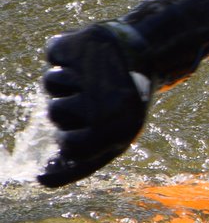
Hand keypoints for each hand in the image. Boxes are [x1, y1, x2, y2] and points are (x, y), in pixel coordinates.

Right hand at [38, 23, 153, 187]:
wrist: (151, 51)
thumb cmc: (127, 100)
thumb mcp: (116, 134)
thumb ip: (82, 160)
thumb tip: (43, 179)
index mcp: (118, 131)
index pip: (69, 147)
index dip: (69, 138)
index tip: (79, 127)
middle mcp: (106, 105)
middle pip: (54, 114)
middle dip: (68, 105)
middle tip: (98, 93)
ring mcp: (92, 73)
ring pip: (51, 83)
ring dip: (66, 78)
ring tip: (95, 73)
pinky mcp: (83, 43)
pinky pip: (52, 54)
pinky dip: (64, 53)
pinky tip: (89, 54)